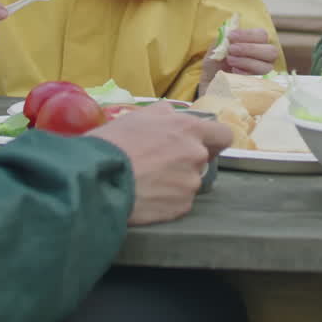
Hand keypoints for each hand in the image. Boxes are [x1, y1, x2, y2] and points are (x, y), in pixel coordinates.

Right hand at [87, 103, 232, 225]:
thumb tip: (174, 114)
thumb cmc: (114, 143)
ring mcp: (190, 184)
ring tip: (147, 181)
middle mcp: (196, 156)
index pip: (223, 135)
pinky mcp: (181, 207)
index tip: (202, 144)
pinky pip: (179, 202)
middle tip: (159, 163)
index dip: (213, 140)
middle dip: (186, 161)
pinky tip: (147, 195)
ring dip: (175, 181)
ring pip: (189, 181)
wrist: (98, 178)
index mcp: (189, 129)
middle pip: (202, 160)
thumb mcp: (138, 116)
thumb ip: (164, 113)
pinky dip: (167, 200)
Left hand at [198, 27, 278, 93]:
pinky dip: (245, 74)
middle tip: (232, 49)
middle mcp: (265, 58)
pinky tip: (234, 72)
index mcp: (257, 44)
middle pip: (271, 51)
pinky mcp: (259, 87)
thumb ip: (224, 39)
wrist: (210, 83)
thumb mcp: (217, 48)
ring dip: (246, 61)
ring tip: (230, 61)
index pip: (262, 35)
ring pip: (266, 67)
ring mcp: (264, 74)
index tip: (231, 36)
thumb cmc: (216, 63)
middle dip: (249, 49)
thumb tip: (229, 29)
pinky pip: (259, 80)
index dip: (248, 34)